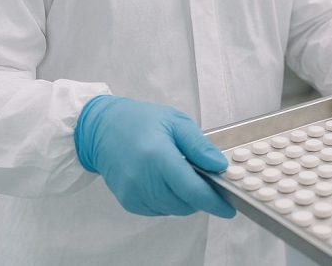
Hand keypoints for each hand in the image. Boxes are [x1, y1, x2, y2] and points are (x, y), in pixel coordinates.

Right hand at [74, 95, 235, 217]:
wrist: (102, 128)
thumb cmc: (141, 121)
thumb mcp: (176, 122)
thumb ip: (199, 146)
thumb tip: (220, 167)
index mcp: (158, 157)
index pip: (192, 190)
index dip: (214, 202)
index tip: (229, 208)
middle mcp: (143, 180)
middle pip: (185, 204)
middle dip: (200, 196)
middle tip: (204, 176)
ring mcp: (133, 194)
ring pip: (174, 209)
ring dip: (185, 199)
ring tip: (181, 172)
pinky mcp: (129, 202)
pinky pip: (159, 209)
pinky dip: (170, 200)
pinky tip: (165, 180)